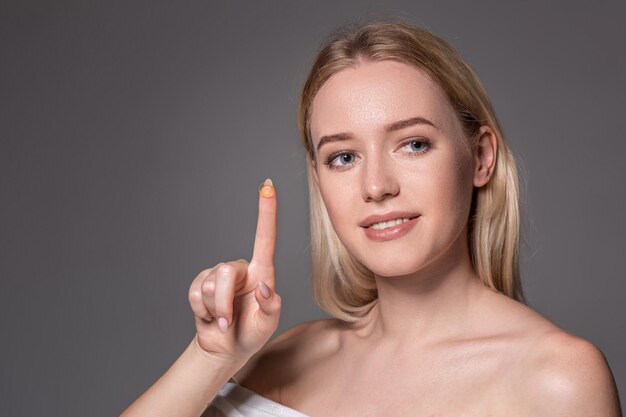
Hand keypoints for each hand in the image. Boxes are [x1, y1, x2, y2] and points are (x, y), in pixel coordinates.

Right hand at [187, 179, 280, 362]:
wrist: (225, 348)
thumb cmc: (252, 333)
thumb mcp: (268, 324)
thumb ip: (271, 305)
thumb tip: (264, 286)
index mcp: (262, 272)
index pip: (265, 238)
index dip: (266, 213)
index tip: (268, 186)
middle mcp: (241, 269)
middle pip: (226, 272)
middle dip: (224, 302)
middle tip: (228, 323)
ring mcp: (219, 276)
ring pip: (210, 284)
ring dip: (215, 310)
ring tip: (223, 322)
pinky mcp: (202, 284)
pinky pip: (196, 293)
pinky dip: (202, 310)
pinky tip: (210, 316)